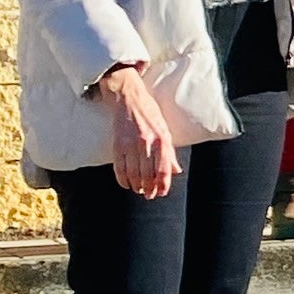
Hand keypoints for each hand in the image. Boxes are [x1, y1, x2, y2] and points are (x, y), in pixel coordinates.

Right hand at [95, 66, 178, 199]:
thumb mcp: (165, 130)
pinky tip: (125, 184)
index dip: (163, 184)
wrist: (129, 98)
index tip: (161, 193)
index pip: (163, 169)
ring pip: (133, 173)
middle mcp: (147, 143)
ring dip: (136, 185)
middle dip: (149, 188)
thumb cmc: (150, 114)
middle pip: (147, 174)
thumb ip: (170, 152)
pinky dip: (122, 178)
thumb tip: (176, 171)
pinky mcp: (117, 144)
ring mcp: (130, 144)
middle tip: (149, 195)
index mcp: (162, 139)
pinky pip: (119, 167)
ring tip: (139, 190)